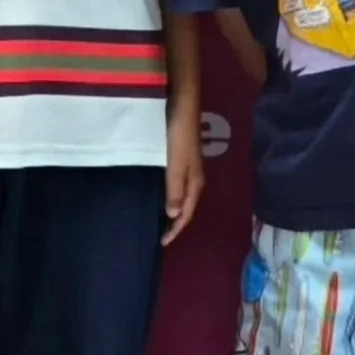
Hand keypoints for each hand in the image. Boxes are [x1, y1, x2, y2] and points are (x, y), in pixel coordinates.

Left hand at [163, 101, 205, 245]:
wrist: (182, 111)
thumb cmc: (179, 139)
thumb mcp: (176, 166)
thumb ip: (174, 190)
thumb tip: (172, 216)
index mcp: (194, 183)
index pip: (186, 213)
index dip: (176, 229)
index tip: (162, 243)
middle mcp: (193, 179)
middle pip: (185, 207)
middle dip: (175, 224)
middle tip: (160, 236)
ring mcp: (188, 170)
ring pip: (181, 197)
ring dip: (172, 211)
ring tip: (159, 221)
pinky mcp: (180, 162)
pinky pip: (176, 187)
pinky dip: (170, 197)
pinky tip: (160, 197)